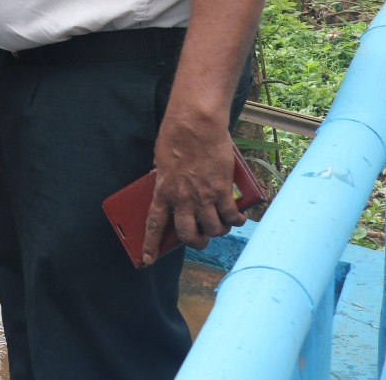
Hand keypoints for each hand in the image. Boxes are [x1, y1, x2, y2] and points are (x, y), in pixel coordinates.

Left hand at [142, 115, 243, 263]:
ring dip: (218, 231)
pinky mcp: (222, 190)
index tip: (146, 260)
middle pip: (188, 235)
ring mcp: (203, 197)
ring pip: (213, 229)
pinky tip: (238, 218)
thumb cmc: (176, 137)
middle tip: (201, 238)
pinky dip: (236, 220)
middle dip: (196, 242)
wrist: (196, 124)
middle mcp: (182, 199)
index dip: (150, 245)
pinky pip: (231, 216)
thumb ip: (167, 179)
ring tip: (222, 224)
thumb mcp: (161, 161)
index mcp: (163, 191)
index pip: (154, 225)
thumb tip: (173, 187)